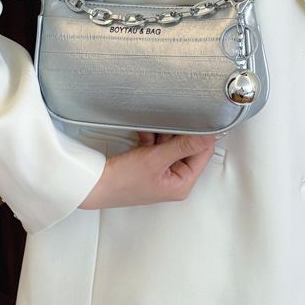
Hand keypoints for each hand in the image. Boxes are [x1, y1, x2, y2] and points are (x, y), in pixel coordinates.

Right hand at [78, 132, 216, 209]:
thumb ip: (184, 146)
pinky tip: (144, 133)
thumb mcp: (156, 159)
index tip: (198, 120)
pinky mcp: (150, 165)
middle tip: (169, 123)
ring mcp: (162, 172)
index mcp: (182, 184)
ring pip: (170, 144)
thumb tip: (208, 137)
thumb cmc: (122, 182)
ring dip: (161, 134)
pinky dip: (151, 137)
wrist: (95, 185)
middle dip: (175, 134)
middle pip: (186, 147)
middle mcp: (175, 179)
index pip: (203, 154)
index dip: (200, 136)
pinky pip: (157, 145)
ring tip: (153, 129)